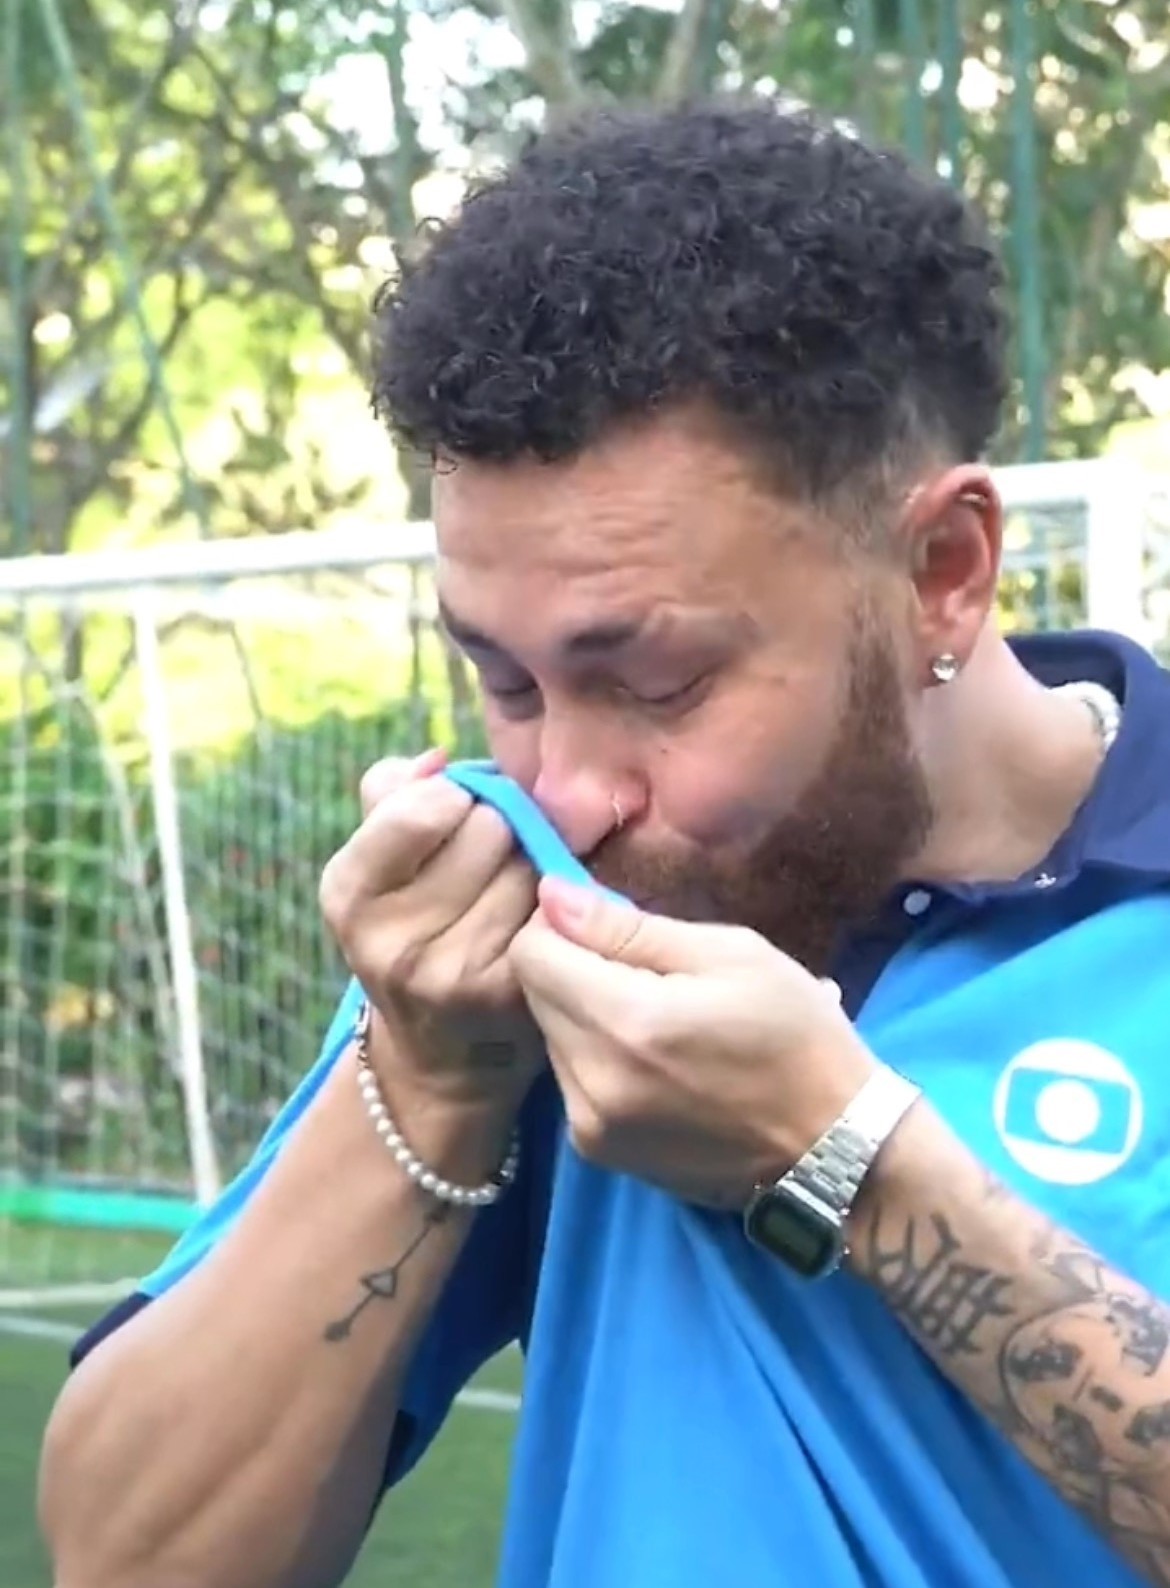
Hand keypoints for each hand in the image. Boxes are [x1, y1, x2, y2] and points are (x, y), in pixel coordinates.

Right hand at [319, 750, 544, 1109]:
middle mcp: (390, 941)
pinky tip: (534, 923)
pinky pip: (556, 906)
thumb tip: (436, 761)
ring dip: (532, 863)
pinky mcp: (509, 994)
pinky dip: (555, 904)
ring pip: (530, 861)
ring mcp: (452, 973)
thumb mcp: (378, 863)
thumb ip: (393, 793)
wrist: (441, 1052)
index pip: (425, 804)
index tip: (451, 820)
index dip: (452, 799)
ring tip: (510, 892)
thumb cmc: (413, 925)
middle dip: (498, 827)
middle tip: (488, 861)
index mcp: (347, 893)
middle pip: (489, 825)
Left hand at [509, 878, 877, 1208]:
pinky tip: (653, 1058)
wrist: (833, 1148)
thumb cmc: (796, 1036)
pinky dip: (596, 1056)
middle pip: (534, 996)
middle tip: (639, 966)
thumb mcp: (730, 955)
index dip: (557, 925)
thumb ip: (628, 928)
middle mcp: (592, 1081)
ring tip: (654, 1015)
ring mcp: (591, 1126)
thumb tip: (552, 896)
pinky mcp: (599, 1152)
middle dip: (570, 967)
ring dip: (582, 1013)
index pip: (531, 954)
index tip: (601, 921)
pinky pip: (570, 1080)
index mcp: (627, 1023)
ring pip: (550, 1037)